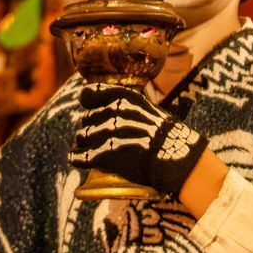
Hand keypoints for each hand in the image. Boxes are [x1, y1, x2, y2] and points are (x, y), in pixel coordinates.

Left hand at [70, 84, 206, 198]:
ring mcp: (107, 133)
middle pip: (87, 118)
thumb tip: (107, 103)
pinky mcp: (103, 155)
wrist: (175, 157)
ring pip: (81, 136)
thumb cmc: (164, 134)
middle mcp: (112, 111)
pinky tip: (78, 160)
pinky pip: (81, 156)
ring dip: (84, 142)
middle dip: (90, 127)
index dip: (88, 100)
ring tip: (91, 148)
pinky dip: (78, 158)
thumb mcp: (147, 108)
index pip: (90, 93)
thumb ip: (126, 105)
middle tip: (98, 136)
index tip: (87, 104)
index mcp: (122, 97)